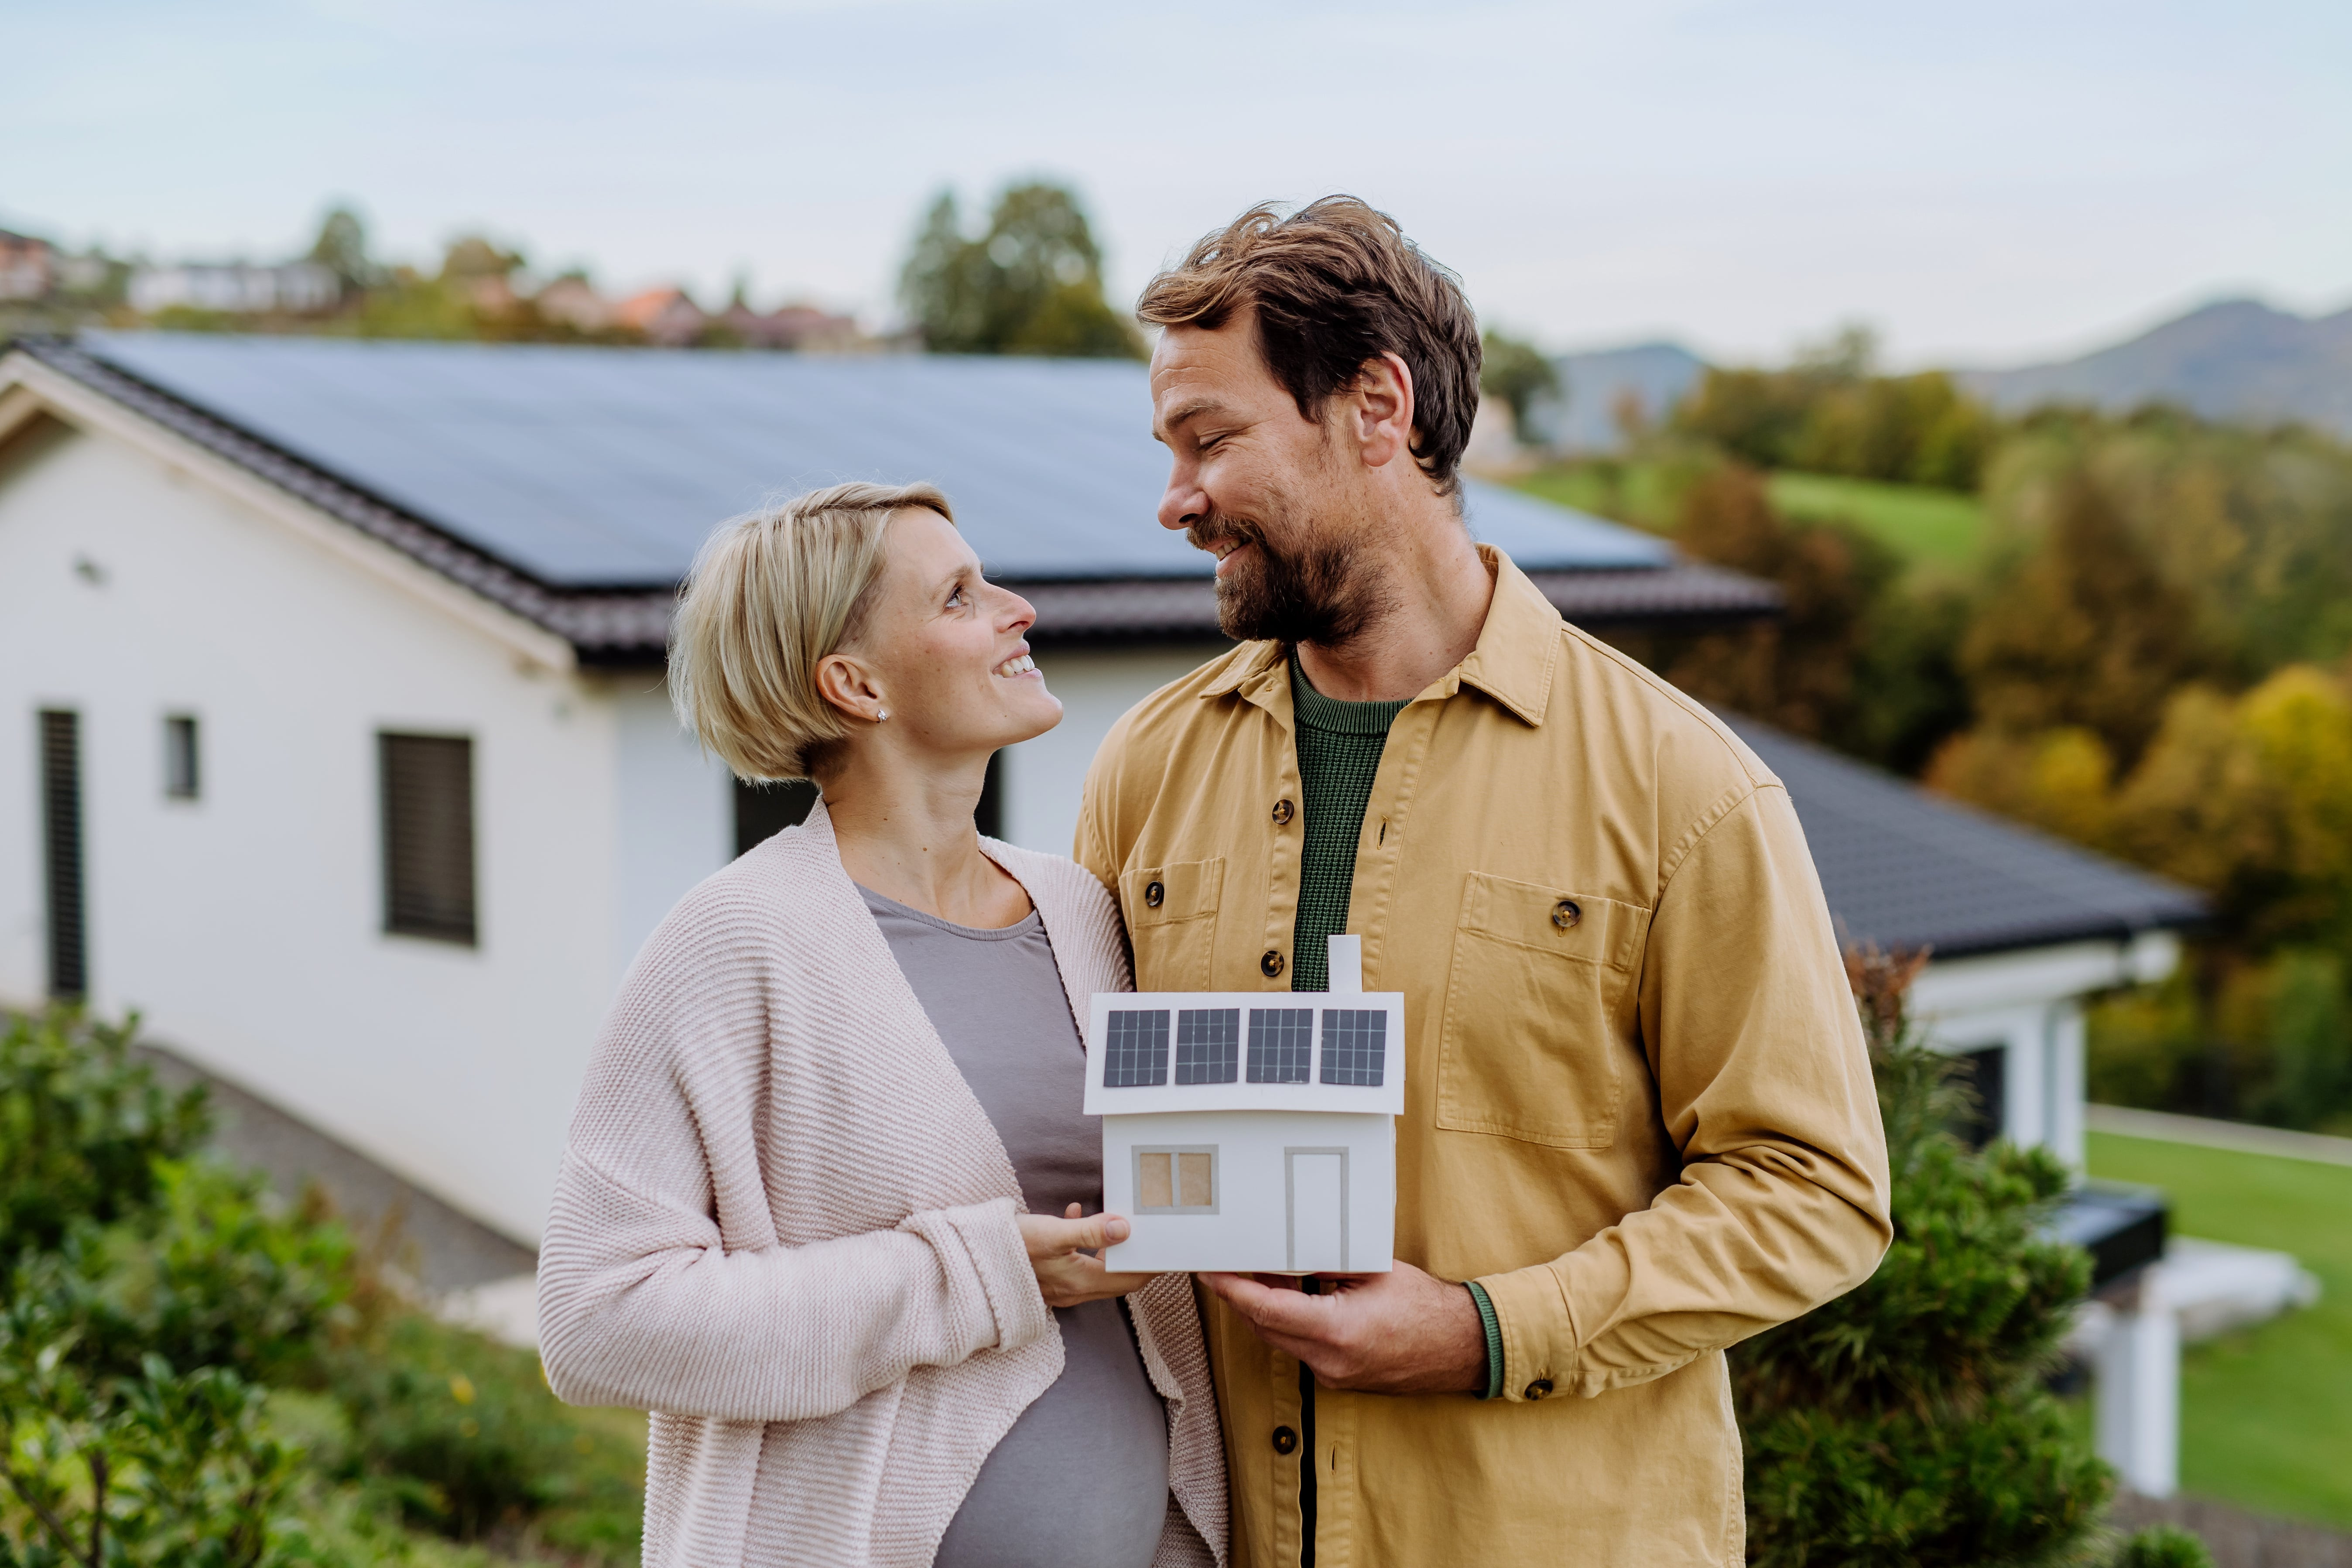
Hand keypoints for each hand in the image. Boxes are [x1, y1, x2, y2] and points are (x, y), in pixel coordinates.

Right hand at [1019, 1203, 1155, 1308]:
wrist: (973, 1260)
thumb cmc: (1011, 1247)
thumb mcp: (1053, 1234)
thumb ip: (1091, 1231)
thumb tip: (1125, 1228)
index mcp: (1081, 1281)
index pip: (1129, 1279)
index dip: (1150, 1267)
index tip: (1166, 1252)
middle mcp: (1074, 1290)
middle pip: (1117, 1277)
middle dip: (1135, 1258)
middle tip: (1150, 1236)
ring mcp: (1060, 1287)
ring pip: (1098, 1269)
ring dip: (1109, 1248)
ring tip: (1115, 1221)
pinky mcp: (1047, 1277)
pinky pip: (1076, 1262)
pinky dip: (1083, 1243)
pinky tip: (1075, 1215)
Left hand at [1200, 1260, 1487, 1394]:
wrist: (1461, 1348)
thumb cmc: (1425, 1306)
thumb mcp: (1373, 1271)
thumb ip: (1326, 1264)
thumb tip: (1286, 1251)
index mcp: (1337, 1331)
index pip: (1266, 1310)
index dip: (1233, 1289)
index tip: (1210, 1272)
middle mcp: (1328, 1362)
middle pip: (1265, 1327)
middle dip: (1242, 1296)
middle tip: (1228, 1263)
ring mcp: (1332, 1376)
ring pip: (1279, 1339)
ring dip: (1265, 1309)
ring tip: (1261, 1272)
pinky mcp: (1337, 1379)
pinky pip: (1299, 1348)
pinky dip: (1288, 1323)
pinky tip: (1292, 1296)